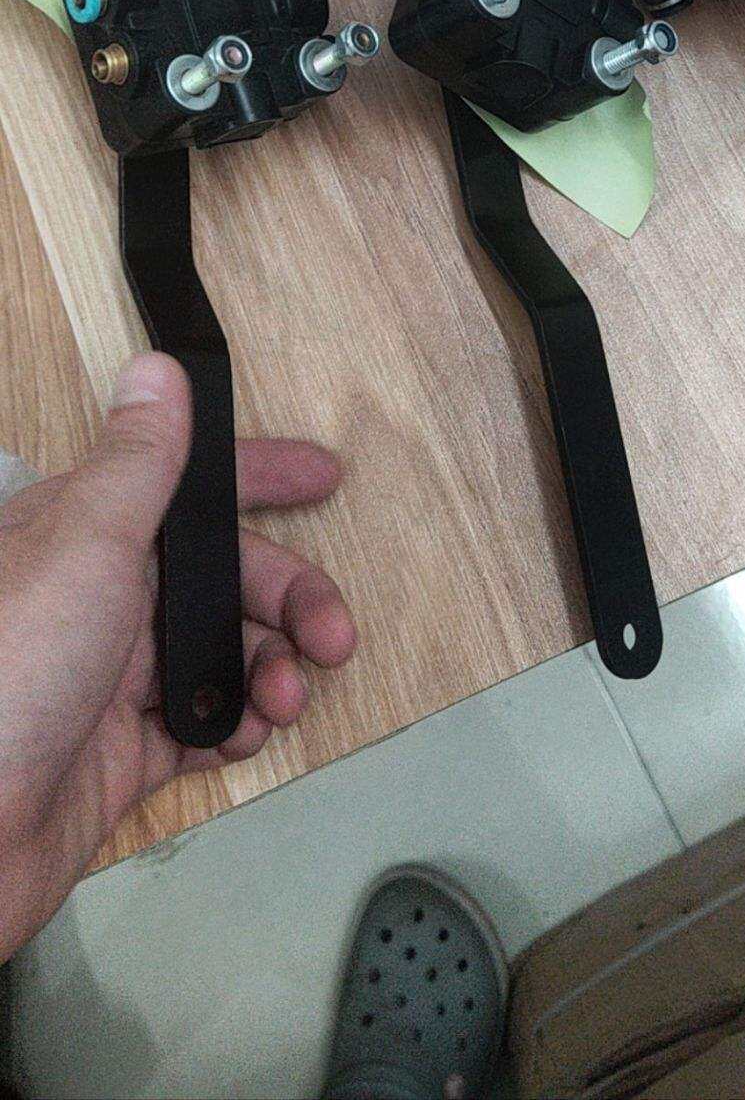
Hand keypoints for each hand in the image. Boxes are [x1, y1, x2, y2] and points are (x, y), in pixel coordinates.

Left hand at [0, 353, 354, 959]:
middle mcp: (97, 597)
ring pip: (218, 651)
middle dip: (288, 597)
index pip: (185, 486)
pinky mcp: (117, 753)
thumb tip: (158, 370)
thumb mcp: (85, 546)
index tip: (324, 476)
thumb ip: (138, 463)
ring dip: (269, 667)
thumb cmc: (7, 678)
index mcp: (83, 534)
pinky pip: (200, 726)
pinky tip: (245, 735)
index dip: (257, 477)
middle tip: (333, 634)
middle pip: (219, 575)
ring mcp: (108, 678)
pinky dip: (235, 727)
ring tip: (285, 699)